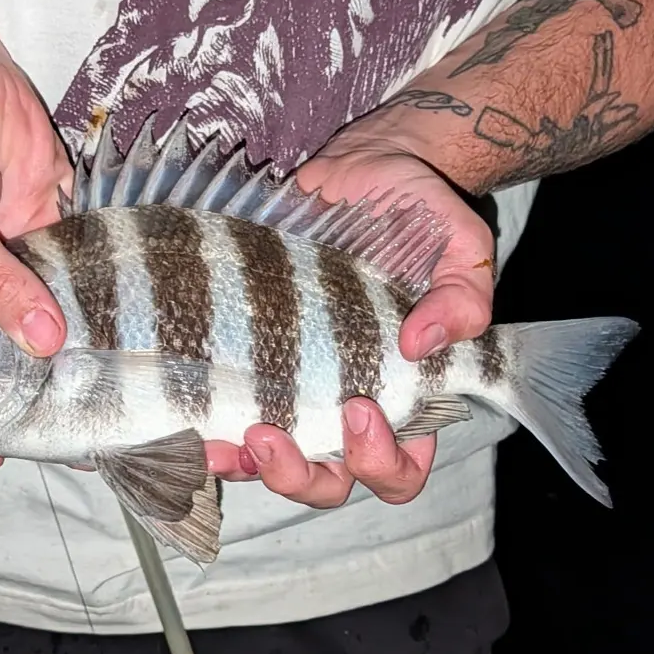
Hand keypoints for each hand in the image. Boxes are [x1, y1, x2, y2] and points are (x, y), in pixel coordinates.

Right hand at [0, 0, 71, 469]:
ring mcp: (16, 275)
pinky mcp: (56, 243)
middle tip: (73, 430)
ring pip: (47, 333)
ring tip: (113, 394)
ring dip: (75, 358)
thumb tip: (42, 339)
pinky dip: (104, 306)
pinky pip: (82, 285)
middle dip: (29, 399)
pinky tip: (134, 332)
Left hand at [206, 127, 493, 507]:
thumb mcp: (459, 245)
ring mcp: (295, 394)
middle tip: (271, 436)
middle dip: (300, 477)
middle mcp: (346, 410)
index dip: (380, 461)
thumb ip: (462, 295)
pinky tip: (190, 427)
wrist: (359, 169)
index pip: (400, 469)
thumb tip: (423, 344)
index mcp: (407, 400)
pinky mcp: (249, 369)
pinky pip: (229, 424)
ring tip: (222, 443)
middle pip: (330, 483)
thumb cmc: (417, 212)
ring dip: (246, 468)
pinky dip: (211, 437)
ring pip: (273, 465)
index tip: (359, 407)